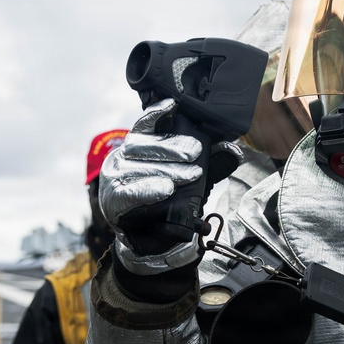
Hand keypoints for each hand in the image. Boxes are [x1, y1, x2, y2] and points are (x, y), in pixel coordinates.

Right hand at [100, 98, 241, 274]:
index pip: (143, 126)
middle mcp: (119, 159)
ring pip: (141, 169)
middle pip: (145, 147)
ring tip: (191, 175)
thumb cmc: (162, 201)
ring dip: (168, 171)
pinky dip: (149, 190)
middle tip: (195, 154)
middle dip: (173, 149)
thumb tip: (231, 150)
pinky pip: (131, 193)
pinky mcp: (113, 200)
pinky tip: (166, 189)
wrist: (146, 237)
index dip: (157, 114)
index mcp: (133, 148)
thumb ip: (202, 162)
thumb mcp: (182, 178)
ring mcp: (113, 179)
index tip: (174, 106)